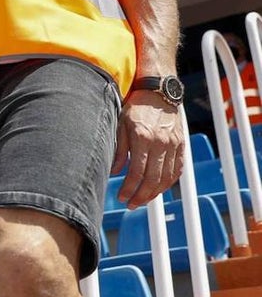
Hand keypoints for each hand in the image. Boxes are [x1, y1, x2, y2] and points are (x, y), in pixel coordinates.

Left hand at [112, 91, 184, 207]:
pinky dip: (168, 183)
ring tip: (142, 200)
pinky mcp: (181, 145)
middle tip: (130, 204)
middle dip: (141, 195)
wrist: (159, 92)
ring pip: (167, 177)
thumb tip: (115, 172)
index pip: (137, 172)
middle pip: (153, 178)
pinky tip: (158, 189)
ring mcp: (174, 145)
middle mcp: (161, 143)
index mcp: (143, 137)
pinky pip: (177, 170)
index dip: (129, 188)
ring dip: (155, 193)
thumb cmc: (136, 107)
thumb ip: (119, 149)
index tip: (121, 197)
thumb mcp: (121, 124)